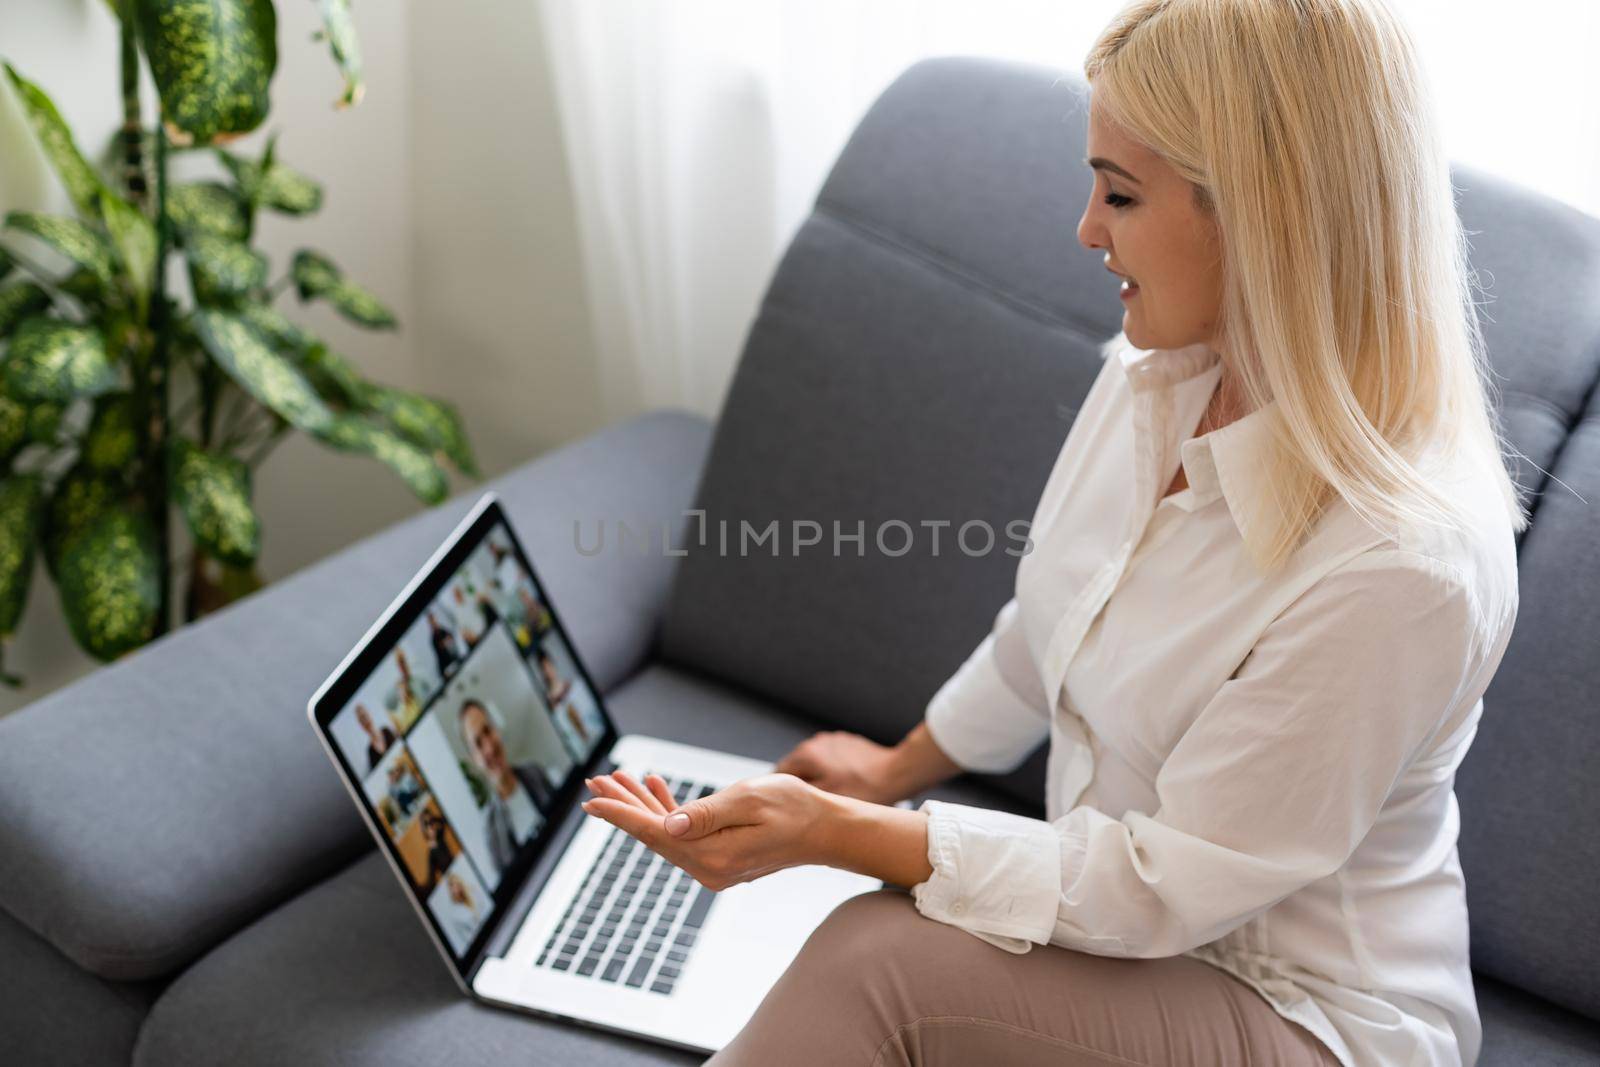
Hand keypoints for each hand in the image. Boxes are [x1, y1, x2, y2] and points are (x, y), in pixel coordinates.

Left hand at [581, 770, 836, 890]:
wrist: (827, 830)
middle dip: (624, 807)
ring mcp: (714, 866)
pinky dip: (667, 812)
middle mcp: (709, 868)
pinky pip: (684, 835)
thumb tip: (668, 824)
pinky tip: (655, 790)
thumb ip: (707, 813)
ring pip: (666, 833)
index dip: (621, 814)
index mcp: (714, 856)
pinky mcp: (720, 858)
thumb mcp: (750, 800)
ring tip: (618, 780)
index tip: (593, 799)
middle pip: (654, 834)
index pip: (655, 833)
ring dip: (642, 806)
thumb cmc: (795, 808)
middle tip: (596, 781)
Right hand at [773, 730, 902, 803]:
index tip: (787, 805)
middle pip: (796, 768)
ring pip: (814, 763)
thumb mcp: (825, 799)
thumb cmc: (864, 789)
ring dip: (818, 777)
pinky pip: (831, 759)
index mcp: (806, 754)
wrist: (896, 773)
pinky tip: (845, 783)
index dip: (780, 792)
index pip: (777, 773)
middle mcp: (816, 742)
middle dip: (801, 784)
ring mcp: (832, 740)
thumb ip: (797, 795)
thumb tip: (780, 795)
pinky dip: (833, 770)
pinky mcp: (846, 743)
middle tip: (814, 803)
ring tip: (833, 793)